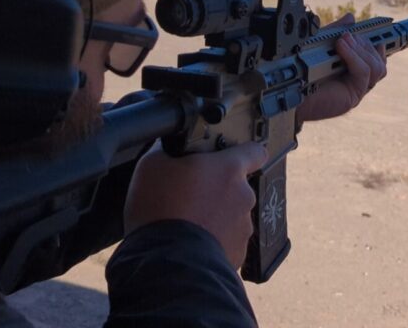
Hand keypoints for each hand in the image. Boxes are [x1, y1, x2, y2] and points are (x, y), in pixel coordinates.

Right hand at [123, 141, 267, 268]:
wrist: (166, 262)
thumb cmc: (159, 209)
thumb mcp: (152, 165)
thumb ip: (169, 151)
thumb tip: (169, 146)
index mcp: (229, 169)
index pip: (255, 151)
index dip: (244, 153)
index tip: (230, 159)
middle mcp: (244, 195)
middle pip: (237, 187)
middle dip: (217, 190)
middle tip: (190, 198)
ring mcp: (243, 227)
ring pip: (232, 216)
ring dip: (216, 217)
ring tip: (187, 225)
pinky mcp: (238, 253)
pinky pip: (227, 241)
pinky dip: (214, 241)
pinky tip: (191, 244)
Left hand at [297, 13, 386, 122]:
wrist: (291, 92)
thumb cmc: (303, 72)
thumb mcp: (322, 45)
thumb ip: (337, 32)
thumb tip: (350, 18)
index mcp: (354, 69)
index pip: (377, 57)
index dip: (378, 44)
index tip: (377, 29)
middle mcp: (359, 81)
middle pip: (378, 61)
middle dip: (364, 43)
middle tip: (347, 34)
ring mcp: (358, 89)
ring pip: (377, 67)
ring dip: (361, 49)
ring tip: (342, 40)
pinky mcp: (353, 96)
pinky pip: (364, 73)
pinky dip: (354, 58)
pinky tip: (341, 48)